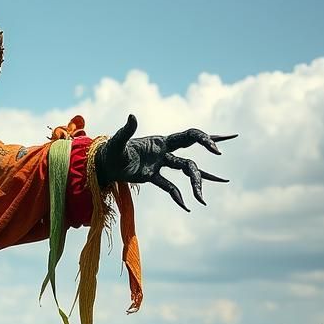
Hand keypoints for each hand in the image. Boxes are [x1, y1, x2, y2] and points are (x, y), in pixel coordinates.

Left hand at [95, 114, 235, 210]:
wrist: (100, 164)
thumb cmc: (108, 151)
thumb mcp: (117, 142)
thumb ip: (126, 131)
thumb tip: (132, 116)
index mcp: (160, 142)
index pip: (189, 137)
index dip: (205, 141)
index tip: (216, 151)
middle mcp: (163, 152)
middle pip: (190, 158)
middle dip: (207, 164)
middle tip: (223, 174)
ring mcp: (159, 165)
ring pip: (184, 173)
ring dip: (195, 185)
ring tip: (203, 200)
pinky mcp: (151, 177)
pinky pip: (169, 187)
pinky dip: (178, 197)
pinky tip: (187, 208)